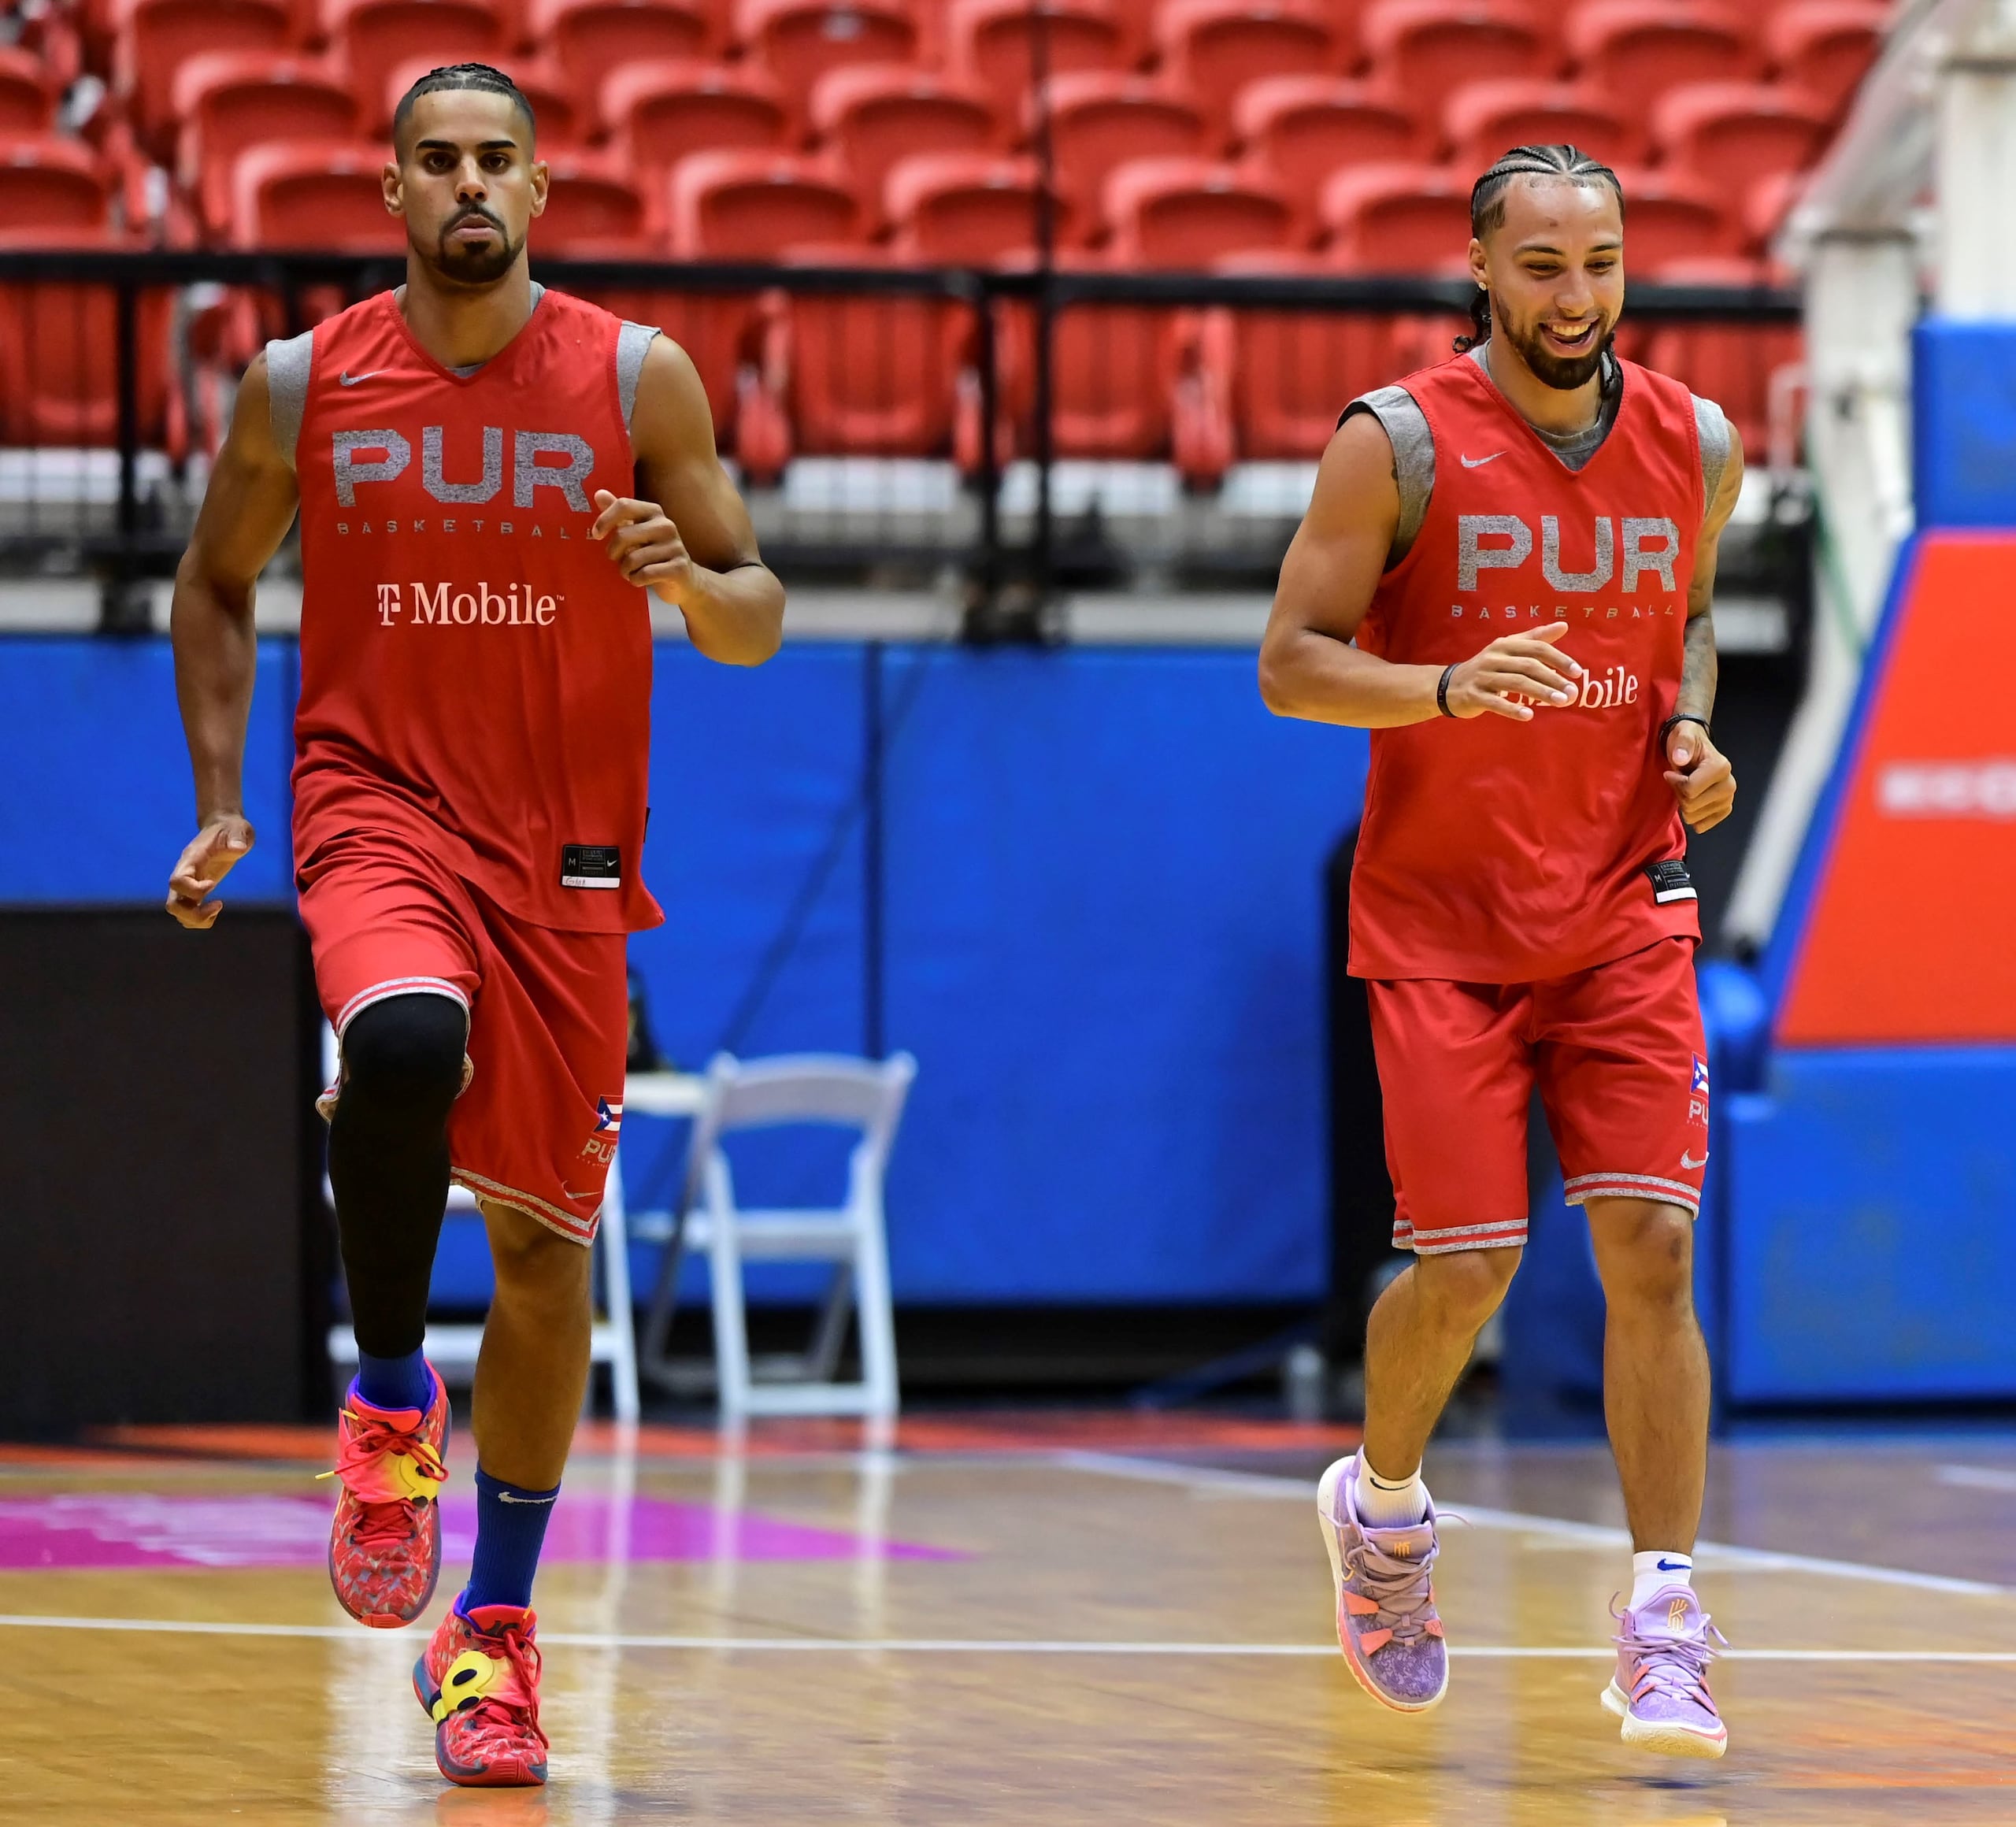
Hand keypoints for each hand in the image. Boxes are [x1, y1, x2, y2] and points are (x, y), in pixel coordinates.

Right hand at [166, 814, 254, 928]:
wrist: (226, 828)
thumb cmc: (232, 829)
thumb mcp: (238, 829)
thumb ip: (237, 837)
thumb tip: (238, 849)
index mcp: (191, 859)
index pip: (177, 881)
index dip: (194, 890)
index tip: (214, 884)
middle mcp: (184, 873)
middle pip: (172, 904)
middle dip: (193, 914)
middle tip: (218, 905)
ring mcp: (188, 883)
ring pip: (177, 912)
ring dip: (196, 919)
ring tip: (217, 907)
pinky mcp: (195, 890)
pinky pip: (187, 913)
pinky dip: (200, 919)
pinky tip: (216, 909)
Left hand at [591, 489, 696, 601]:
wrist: (684, 580)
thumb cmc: (654, 554)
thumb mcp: (636, 532)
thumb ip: (620, 514)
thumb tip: (599, 494)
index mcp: (654, 512)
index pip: (624, 506)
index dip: (605, 520)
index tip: (596, 535)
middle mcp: (666, 526)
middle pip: (623, 535)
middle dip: (613, 553)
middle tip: (616, 560)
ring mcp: (674, 547)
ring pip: (633, 559)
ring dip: (625, 570)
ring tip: (630, 572)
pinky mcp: (678, 568)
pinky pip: (645, 574)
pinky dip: (636, 580)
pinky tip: (640, 579)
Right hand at [1443, 620, 1583, 720]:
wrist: (1449, 685)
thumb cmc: (1487, 667)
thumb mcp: (1509, 649)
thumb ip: (1536, 638)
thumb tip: (1564, 626)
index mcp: (1505, 644)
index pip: (1537, 648)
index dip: (1559, 659)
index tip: (1577, 673)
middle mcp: (1494, 657)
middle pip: (1528, 666)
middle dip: (1553, 679)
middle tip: (1572, 694)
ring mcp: (1482, 677)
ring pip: (1515, 683)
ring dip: (1540, 693)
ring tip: (1559, 702)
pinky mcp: (1474, 695)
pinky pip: (1495, 702)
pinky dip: (1512, 709)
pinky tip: (1528, 715)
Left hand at [1665, 722, 1735, 832]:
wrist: (1696, 748)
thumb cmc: (1687, 742)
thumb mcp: (1682, 735)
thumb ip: (1682, 743)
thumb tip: (1680, 758)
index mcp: (1721, 767)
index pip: (1690, 790)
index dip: (1675, 783)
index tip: (1672, 773)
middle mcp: (1729, 785)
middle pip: (1691, 805)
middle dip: (1679, 794)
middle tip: (1679, 780)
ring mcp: (1728, 800)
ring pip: (1693, 817)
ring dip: (1684, 804)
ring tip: (1686, 787)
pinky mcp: (1723, 810)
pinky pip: (1702, 825)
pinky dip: (1692, 816)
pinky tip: (1692, 801)